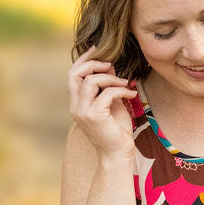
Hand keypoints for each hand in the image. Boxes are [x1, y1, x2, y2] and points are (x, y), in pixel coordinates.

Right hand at [67, 45, 138, 159]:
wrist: (118, 154)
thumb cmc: (116, 131)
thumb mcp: (112, 103)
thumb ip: (108, 85)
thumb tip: (110, 64)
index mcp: (77, 103)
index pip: (73, 74)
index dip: (84, 60)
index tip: (98, 50)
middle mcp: (76, 107)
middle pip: (75, 73)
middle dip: (93, 63)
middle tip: (111, 64)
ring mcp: (83, 112)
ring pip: (91, 81)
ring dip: (111, 78)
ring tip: (125, 83)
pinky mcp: (94, 116)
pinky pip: (106, 93)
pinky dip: (120, 90)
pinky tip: (130, 94)